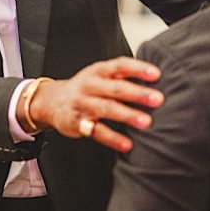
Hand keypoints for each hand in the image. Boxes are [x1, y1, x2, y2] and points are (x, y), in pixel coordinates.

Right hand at [30, 57, 163, 152]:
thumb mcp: (100, 75)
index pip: (120, 65)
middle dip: (137, 93)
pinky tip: (127, 145)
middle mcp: (90, 85)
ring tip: (146, 122)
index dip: (138, 69)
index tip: (156, 75)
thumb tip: (154, 79)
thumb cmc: (85, 88)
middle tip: (158, 99)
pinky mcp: (78, 123)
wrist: (51, 101)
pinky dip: (112, 138)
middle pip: (115, 88)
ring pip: (106, 108)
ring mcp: (83, 104)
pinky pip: (96, 131)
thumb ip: (123, 76)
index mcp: (98, 71)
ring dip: (127, 115)